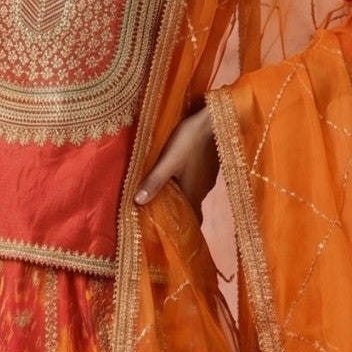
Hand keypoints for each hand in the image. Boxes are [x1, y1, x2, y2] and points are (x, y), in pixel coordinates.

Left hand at [134, 104, 219, 219]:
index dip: (183, 228)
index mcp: (193, 193)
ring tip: (163, 194)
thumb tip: (137, 202)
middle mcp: (202, 191)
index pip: (192, 220)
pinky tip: (176, 177)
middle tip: (159, 213)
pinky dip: (186, 185)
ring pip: (192, 194)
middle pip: (190, 208)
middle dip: (178, 213)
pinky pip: (196, 183)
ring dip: (180, 197)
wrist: (213, 119)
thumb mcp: (168, 161)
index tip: (170, 232)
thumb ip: (154, 181)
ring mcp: (208, 179)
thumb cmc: (190, 140)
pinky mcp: (209, 168)